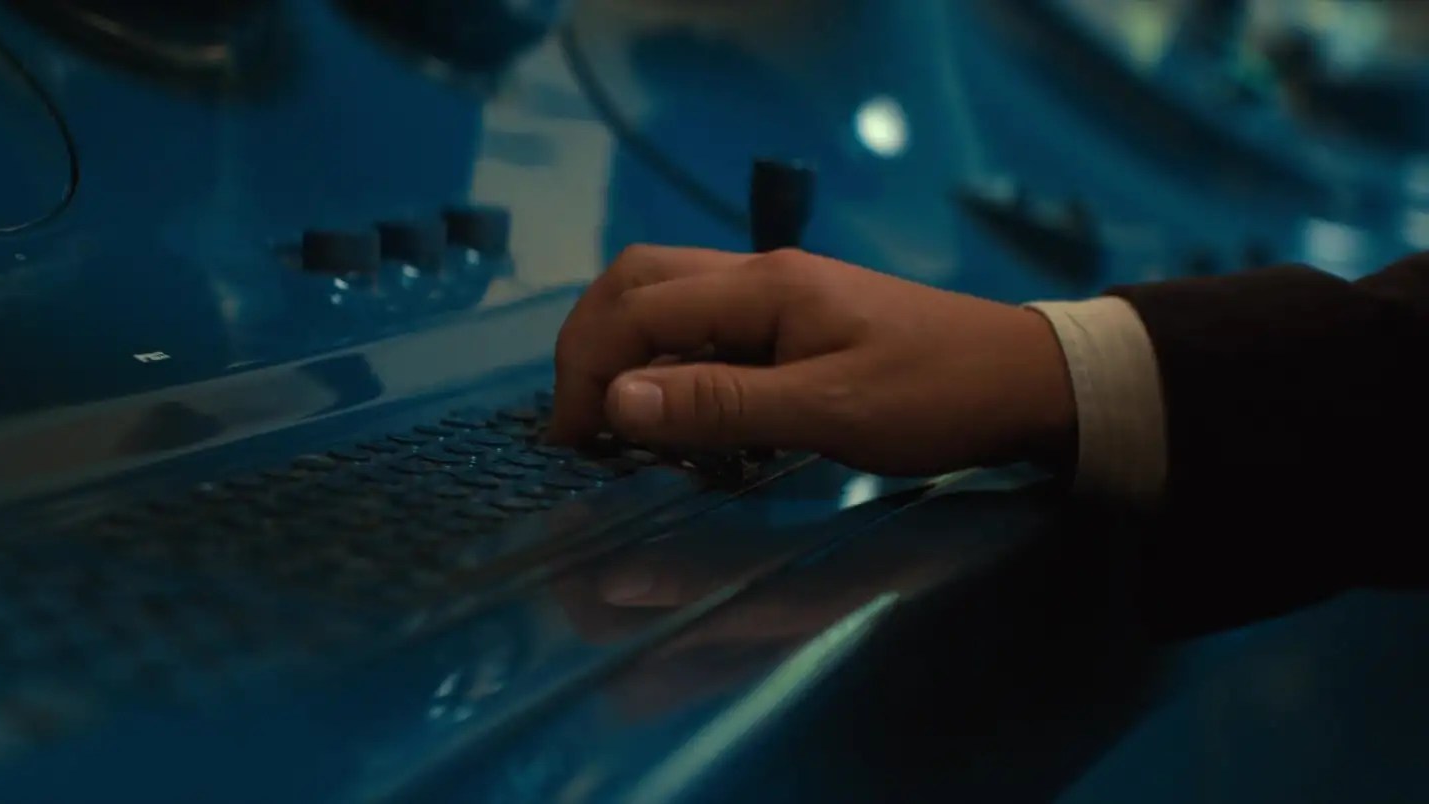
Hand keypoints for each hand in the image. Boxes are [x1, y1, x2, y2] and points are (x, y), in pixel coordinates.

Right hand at [546, 246, 1076, 475]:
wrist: (1027, 380)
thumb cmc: (937, 396)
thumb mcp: (830, 411)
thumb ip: (720, 404)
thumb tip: (617, 400)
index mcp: (763, 287)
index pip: (637, 307)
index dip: (588, 368)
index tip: (572, 439)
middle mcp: (758, 276)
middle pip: (637, 282)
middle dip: (589, 345)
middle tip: (576, 423)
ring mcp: (776, 295)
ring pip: (665, 298)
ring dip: (623, 349)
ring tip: (609, 419)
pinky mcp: (792, 321)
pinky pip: (702, 326)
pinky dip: (665, 361)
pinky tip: (671, 410)